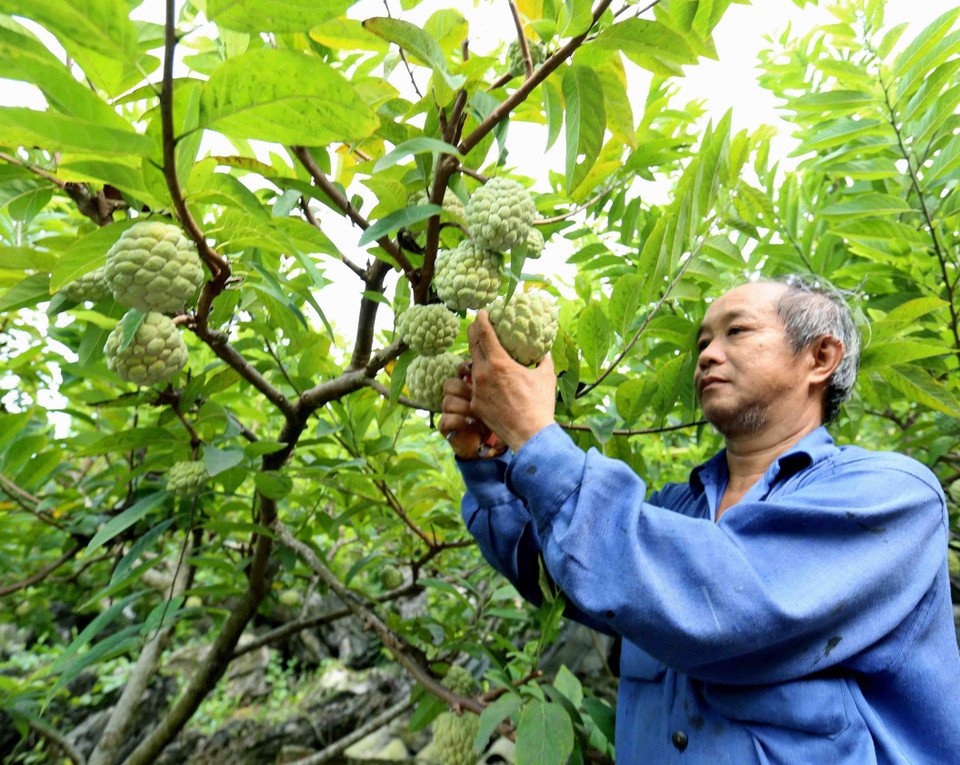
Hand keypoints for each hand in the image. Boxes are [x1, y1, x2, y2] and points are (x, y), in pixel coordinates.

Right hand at [439, 362, 506, 459]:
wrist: (486, 444)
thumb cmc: (496, 418)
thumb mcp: (499, 398)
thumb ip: (498, 382)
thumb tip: (511, 367)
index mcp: (467, 385)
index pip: (461, 370)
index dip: (466, 367)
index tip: (478, 369)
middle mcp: (455, 396)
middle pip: (450, 384)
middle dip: (465, 388)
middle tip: (479, 395)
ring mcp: (448, 411)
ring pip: (448, 401)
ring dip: (465, 407)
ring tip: (479, 415)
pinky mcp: (445, 426)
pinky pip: (447, 419)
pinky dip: (461, 421)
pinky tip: (474, 424)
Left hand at [467, 309, 555, 451]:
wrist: (529, 434)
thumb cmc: (540, 404)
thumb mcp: (546, 376)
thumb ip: (543, 358)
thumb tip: (543, 349)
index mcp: (499, 363)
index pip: (484, 333)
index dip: (481, 319)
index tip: (482, 312)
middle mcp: (483, 374)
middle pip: (472, 345)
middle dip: (474, 331)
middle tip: (478, 324)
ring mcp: (476, 390)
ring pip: (472, 366)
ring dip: (477, 355)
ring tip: (484, 352)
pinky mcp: (475, 404)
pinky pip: (475, 385)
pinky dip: (481, 378)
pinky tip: (488, 378)